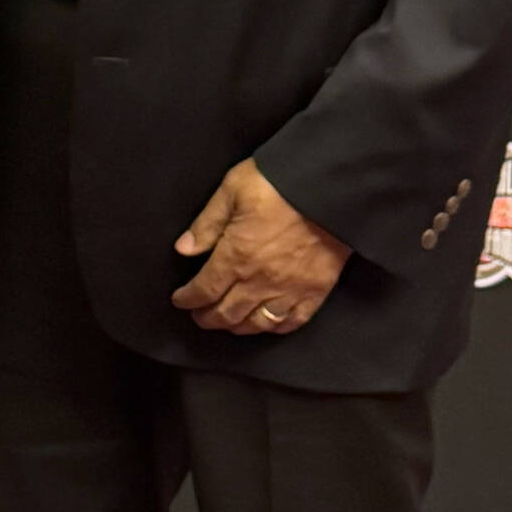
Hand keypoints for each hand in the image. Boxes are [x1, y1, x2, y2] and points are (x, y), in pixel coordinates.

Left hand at [172, 159, 348, 335]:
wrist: (331, 187)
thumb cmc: (278, 183)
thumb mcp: (232, 190)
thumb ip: (207, 224)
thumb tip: (183, 249)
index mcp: (235, 256)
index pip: (204, 289)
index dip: (188, 299)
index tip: (180, 300)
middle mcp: (260, 280)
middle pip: (227, 313)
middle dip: (208, 317)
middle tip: (199, 315)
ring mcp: (290, 289)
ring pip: (258, 323)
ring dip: (238, 327)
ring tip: (228, 322)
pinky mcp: (316, 290)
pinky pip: (293, 321)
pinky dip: (276, 328)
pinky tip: (267, 324)